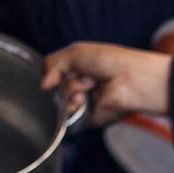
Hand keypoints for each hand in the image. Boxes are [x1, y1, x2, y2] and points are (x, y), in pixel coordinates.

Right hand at [42, 42, 172, 126]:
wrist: (130, 80)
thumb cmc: (109, 62)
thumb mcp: (75, 53)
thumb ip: (52, 64)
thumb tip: (43, 85)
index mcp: (78, 70)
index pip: (52, 73)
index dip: (54, 70)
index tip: (66, 66)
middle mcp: (80, 88)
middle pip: (53, 87)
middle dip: (66, 79)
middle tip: (85, 75)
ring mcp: (83, 104)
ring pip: (58, 100)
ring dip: (70, 90)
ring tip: (89, 85)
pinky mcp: (87, 119)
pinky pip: (67, 116)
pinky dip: (73, 104)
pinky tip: (85, 99)